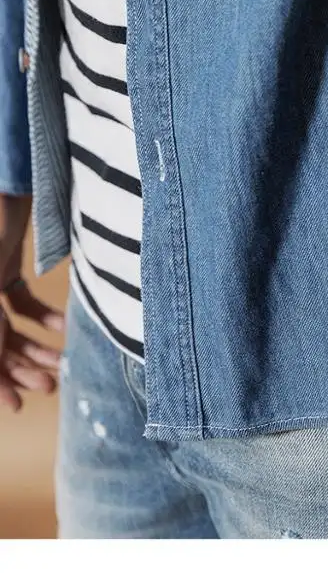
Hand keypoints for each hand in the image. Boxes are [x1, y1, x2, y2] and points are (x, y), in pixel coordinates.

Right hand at [0, 195, 63, 411]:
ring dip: (34, 347)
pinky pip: (17, 300)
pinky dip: (40, 316)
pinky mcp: (1, 264)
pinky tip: (63, 330)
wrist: (5, 179)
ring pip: (5, 327)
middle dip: (19, 367)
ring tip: (62, 366)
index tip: (18, 406)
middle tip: (51, 386)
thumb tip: (2, 375)